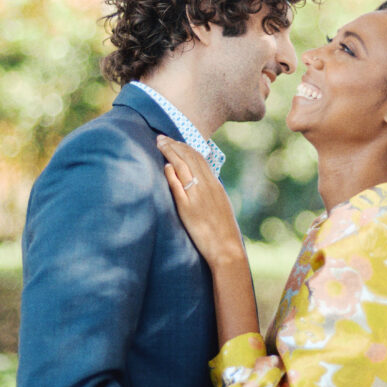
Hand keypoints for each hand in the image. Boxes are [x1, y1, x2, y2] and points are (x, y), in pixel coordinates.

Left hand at [156, 136, 244, 266]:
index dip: (184, 146)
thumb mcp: (219, 204)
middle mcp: (207, 187)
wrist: (227, 248)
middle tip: (161, 137)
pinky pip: (179, 187)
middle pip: (189, 158)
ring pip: (183, 167)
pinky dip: (171, 174)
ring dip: (170, 153)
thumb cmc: (222, 230)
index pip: (199, 157)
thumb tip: (197, 178)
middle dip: (174, 145)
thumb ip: (209, 190)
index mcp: (215, 184)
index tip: (173, 141)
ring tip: (159, 144)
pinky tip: (164, 166)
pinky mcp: (188, 209)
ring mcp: (197, 197)